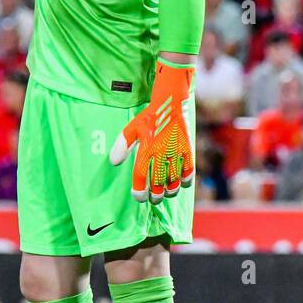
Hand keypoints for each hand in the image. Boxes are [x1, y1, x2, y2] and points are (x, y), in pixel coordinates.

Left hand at [109, 61, 194, 202]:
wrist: (169, 103)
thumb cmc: (148, 118)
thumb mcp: (131, 129)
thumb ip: (122, 145)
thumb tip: (113, 162)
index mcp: (145, 147)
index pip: (140, 174)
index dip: (139, 189)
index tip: (139, 196)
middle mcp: (160, 151)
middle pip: (157, 182)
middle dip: (155, 195)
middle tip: (153, 199)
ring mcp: (175, 150)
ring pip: (174, 179)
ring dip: (170, 190)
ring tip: (167, 193)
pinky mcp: (187, 148)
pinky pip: (189, 169)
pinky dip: (186, 179)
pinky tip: (182, 183)